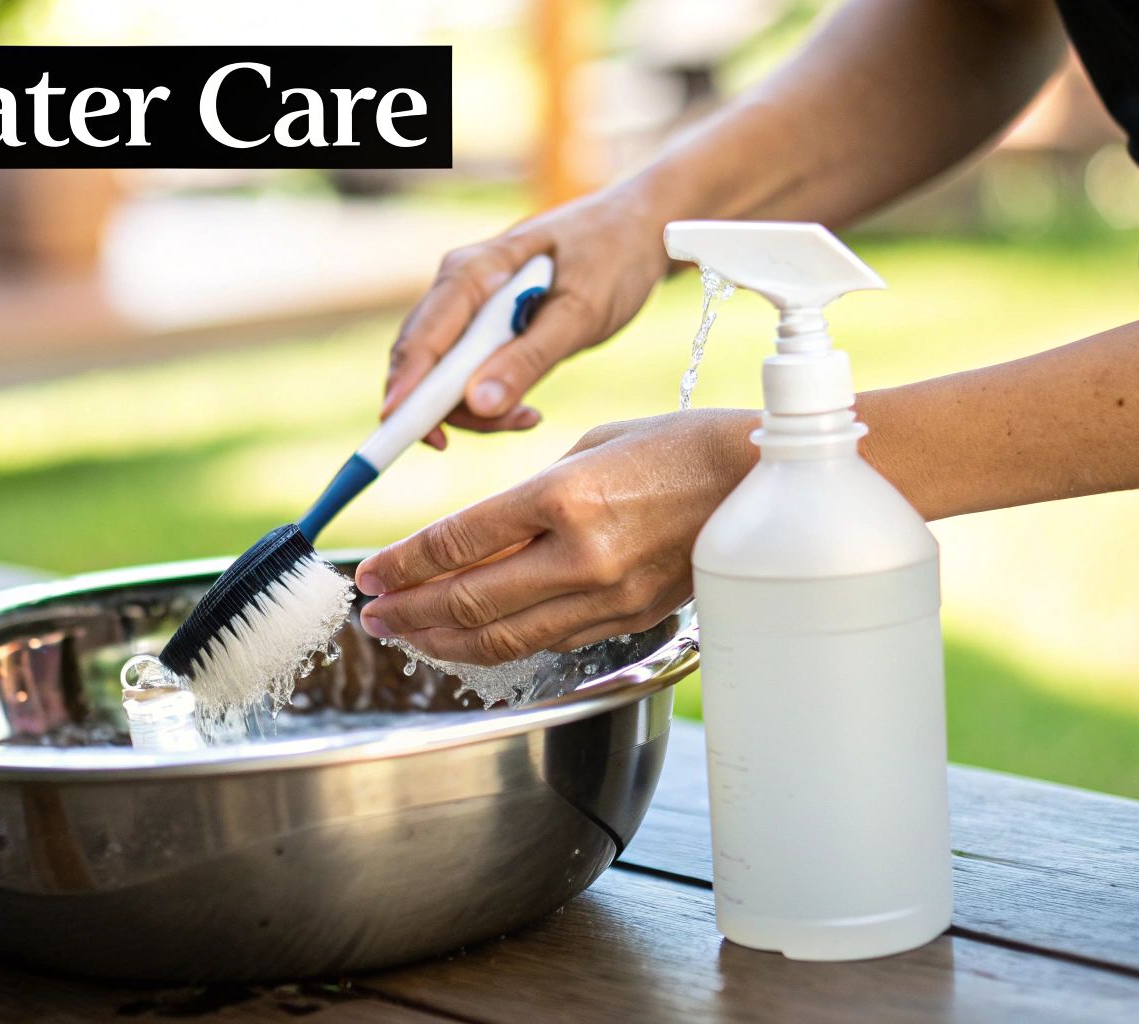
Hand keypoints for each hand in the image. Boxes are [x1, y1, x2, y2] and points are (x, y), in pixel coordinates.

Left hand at [356, 410, 757, 662]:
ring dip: (444, 641)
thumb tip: (483, 535)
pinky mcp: (629, 619)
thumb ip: (533, 495)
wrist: (768, 482)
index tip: (370, 574)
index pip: (457, 543)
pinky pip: (550, 640)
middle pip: (469, 600)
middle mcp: (582, 554)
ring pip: (504, 637)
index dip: (402, 564)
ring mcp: (608, 595)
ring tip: (406, 637)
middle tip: (373, 615)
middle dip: (409, 611)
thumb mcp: (594, 446)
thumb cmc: (683, 447)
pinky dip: (500, 644)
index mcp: (564, 496)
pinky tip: (472, 640)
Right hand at [383, 188, 673, 448]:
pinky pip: (464, 375)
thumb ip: (530, 358)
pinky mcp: (482, 328)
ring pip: (441, 375)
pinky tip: (527, 408)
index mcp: (475, 270)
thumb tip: (477, 405)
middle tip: (510, 425)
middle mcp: (458, 286)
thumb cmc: (613, 257)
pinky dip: (488, 400)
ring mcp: (467, 308)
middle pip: (421, 362)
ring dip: (475, 410)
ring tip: (529, 416)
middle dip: (446, 409)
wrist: (637, 229)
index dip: (405, 387)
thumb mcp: (582, 312)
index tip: (399, 429)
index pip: (423, 337)